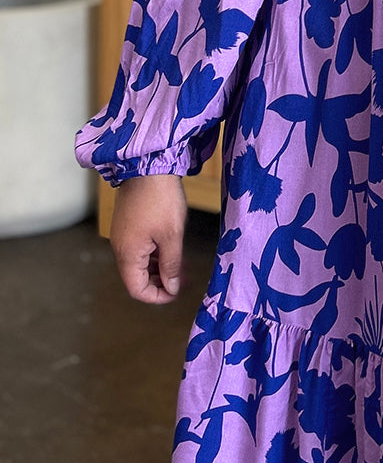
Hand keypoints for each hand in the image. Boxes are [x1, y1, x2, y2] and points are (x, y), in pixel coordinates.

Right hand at [109, 174, 187, 303]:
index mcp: (127, 254)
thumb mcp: (172, 236)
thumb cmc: (161, 199)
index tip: (175, 293)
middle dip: (159, 282)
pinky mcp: (128, 224)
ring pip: (139, 262)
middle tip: (182, 279)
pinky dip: (154, 253)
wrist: (148, 166)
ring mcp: (123, 234)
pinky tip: (171, 248)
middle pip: (136, 277)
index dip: (156, 296)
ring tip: (180, 265)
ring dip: (158, 267)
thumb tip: (171, 288)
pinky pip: (139, 248)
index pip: (136, 289)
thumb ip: (171, 265)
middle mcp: (120, 247)